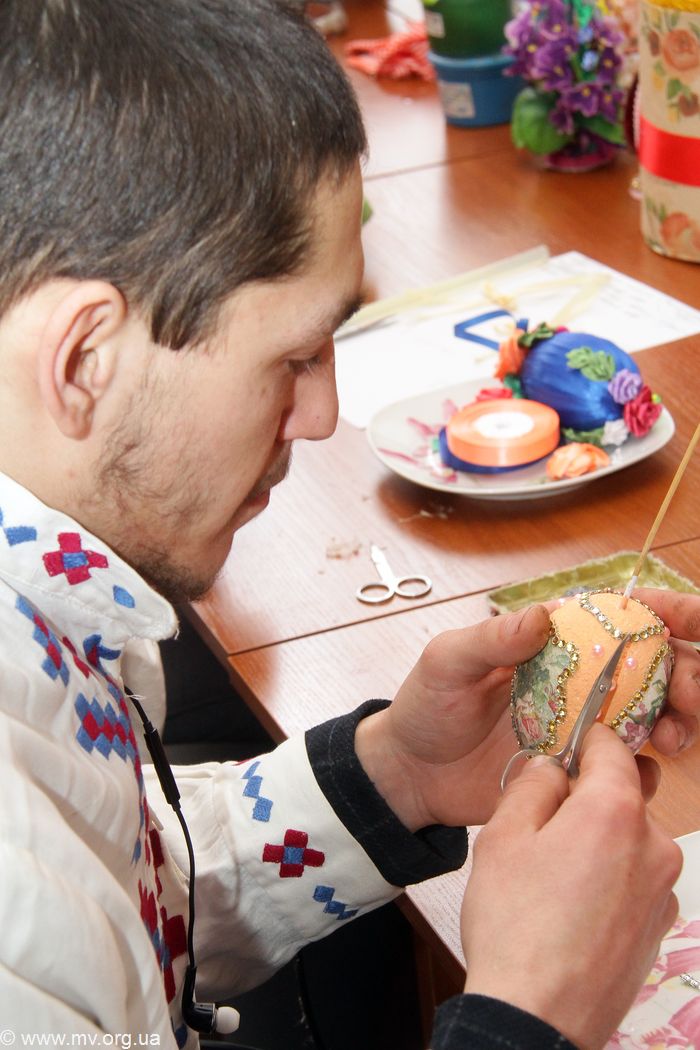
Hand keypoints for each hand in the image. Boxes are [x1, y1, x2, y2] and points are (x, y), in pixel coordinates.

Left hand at [354, 591, 699, 831]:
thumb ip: (491, 639)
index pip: (624, 614)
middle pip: (657, 666)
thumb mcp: (447, 663)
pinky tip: (642, 775)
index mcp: (556, 640)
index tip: (698, 622)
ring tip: (671, 739)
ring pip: (656, 716)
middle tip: (689, 697)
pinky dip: (648, 771)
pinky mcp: (581, 769)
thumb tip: (539, 617)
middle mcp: (581, 678)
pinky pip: (630, 768)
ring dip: (679, 722)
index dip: (671, 612)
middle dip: (689, 675)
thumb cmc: (426, 707)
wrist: (413, 775)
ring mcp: (585, 724)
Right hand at [460, 724, 681, 1049]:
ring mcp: (662, 890)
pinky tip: (571, 908)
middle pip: (622, 795)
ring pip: (628, 839)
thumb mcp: (502, 835)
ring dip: (598, 841)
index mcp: (614, 811)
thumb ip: (532, 784)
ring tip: (551, 876)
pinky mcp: (660, 926)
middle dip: (586, 798)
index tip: (565, 744)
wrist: (537, 1019)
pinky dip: (609, 880)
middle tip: (540, 824)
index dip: (585, 739)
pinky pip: (634, 880)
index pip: (612, 747)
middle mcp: (653, 845)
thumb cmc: (515, 925)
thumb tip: (552, 766)